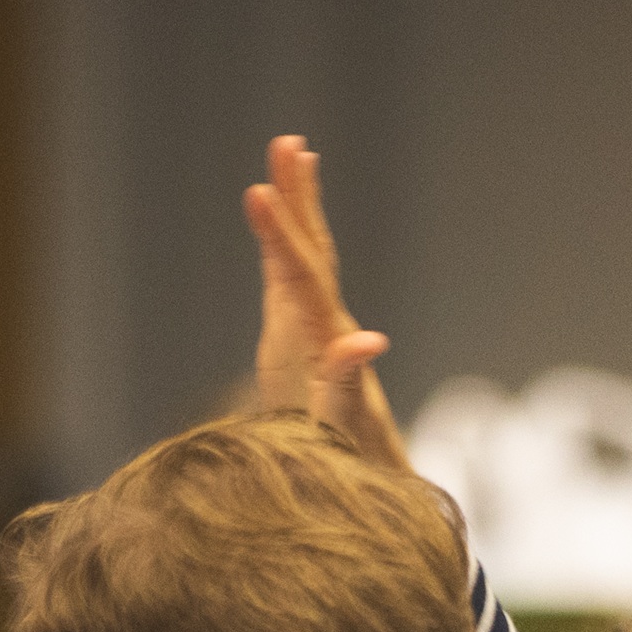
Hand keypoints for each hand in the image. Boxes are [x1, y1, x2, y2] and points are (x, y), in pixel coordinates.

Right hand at [244, 134, 411, 471]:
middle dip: (296, 199)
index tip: (260, 192)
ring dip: (301, 207)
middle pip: (311, 253)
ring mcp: (320, 333)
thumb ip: (348, 384)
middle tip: (287, 143)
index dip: (280, 235)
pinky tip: (286, 227)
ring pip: (310, 259)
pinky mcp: (308, 345)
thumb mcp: (341, 430)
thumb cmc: (351, 468)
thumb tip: (367, 339)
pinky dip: (290, 247)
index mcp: (326, 343)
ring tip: (297, 153)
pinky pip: (298, 283)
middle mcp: (329, 328)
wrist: (370, 488)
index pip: (302, 277)